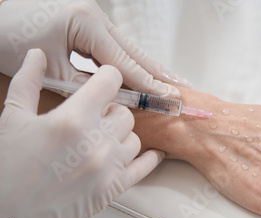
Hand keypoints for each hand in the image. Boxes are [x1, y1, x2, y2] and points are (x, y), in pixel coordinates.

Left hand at [0, 0, 190, 96]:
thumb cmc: (9, 36)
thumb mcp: (48, 69)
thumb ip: (84, 86)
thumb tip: (113, 101)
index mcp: (87, 24)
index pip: (126, 64)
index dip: (149, 86)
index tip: (169, 101)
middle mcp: (95, 16)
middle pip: (136, 51)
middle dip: (161, 73)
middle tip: (185, 89)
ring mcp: (91, 16)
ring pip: (129, 47)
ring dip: (150, 67)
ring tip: (173, 82)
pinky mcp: (85, 20)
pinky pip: (115, 44)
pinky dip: (131, 60)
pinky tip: (143, 71)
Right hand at [0, 49, 163, 217]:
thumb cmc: (5, 169)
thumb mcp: (12, 119)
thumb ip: (28, 82)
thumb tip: (37, 55)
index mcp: (71, 119)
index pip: (111, 82)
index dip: (108, 78)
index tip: (103, 82)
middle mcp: (96, 141)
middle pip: (125, 113)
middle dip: (110, 112)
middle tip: (94, 119)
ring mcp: (108, 167)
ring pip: (135, 138)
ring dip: (121, 136)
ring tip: (102, 141)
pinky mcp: (114, 189)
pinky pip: (146, 166)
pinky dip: (149, 158)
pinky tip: (148, 153)